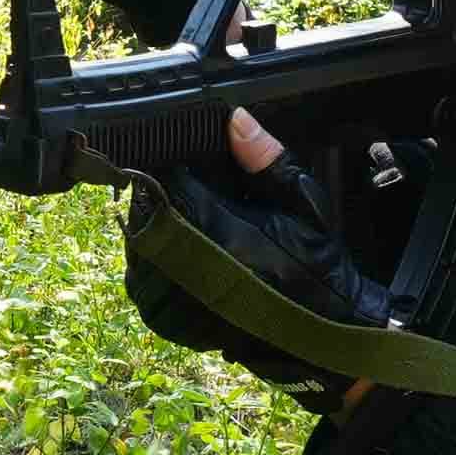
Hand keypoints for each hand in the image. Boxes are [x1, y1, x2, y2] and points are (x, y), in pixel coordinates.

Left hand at [122, 108, 398, 402]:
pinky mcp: (165, 320)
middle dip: (160, 197)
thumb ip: (264, 158)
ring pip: (137, 241)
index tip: (184, 162)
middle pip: (143, 209)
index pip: (164, 178)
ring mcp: (169, 297)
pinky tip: (182, 255)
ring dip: (154, 228)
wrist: (318, 334)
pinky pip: (140, 276)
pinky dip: (154, 261)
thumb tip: (234, 119)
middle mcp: (184, 263)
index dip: (171, 165)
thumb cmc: (313, 265)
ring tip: (189, 227)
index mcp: (215, 226)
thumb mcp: (302, 202)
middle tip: (190, 196)